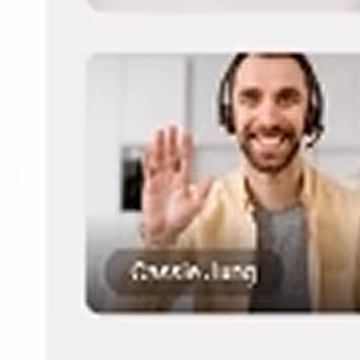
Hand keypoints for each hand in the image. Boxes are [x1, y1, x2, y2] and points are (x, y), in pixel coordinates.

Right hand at [138, 125, 213, 246]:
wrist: (162, 232)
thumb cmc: (179, 220)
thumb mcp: (196, 205)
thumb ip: (203, 191)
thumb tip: (213, 178)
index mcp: (183, 180)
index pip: (186, 158)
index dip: (187, 146)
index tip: (187, 134)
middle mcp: (171, 177)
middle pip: (171, 155)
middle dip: (172, 141)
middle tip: (172, 127)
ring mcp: (160, 180)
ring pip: (159, 159)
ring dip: (159, 146)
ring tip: (159, 133)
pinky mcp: (149, 186)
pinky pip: (147, 170)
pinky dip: (146, 160)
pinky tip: (146, 150)